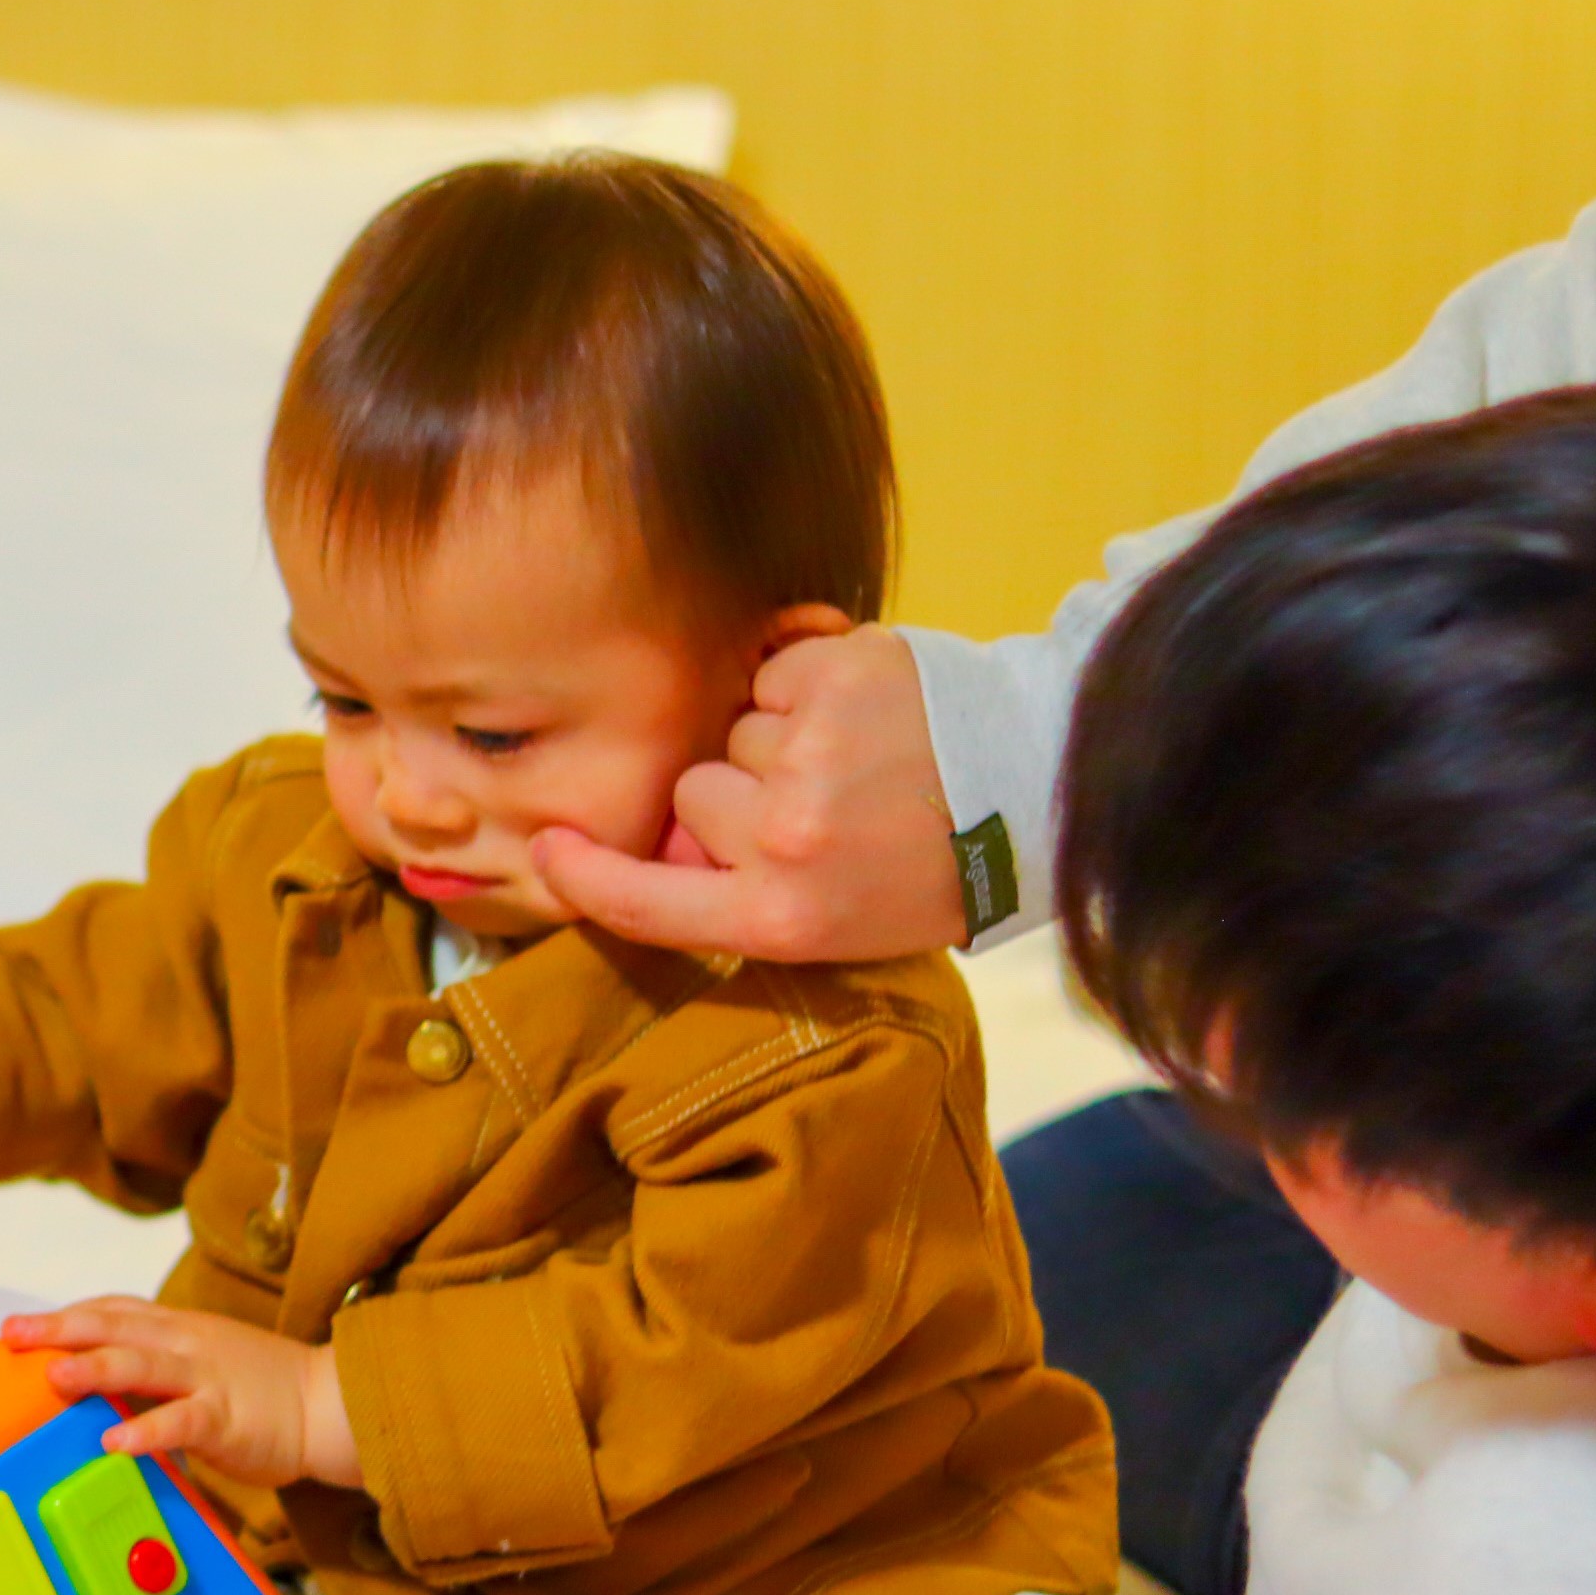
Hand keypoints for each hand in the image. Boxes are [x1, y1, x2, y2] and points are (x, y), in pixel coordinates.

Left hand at [8, 1297, 357, 1489]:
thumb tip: (103, 1384)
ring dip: (93, 1368)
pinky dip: (145, 1431)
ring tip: (54, 1376)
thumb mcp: (205, 1360)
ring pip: (140, 1365)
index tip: (28, 1324)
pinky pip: (180, 1421)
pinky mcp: (225, 1417)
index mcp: (180, 1328)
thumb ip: (158, 1367)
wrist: (328, 1404)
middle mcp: (187, 1343)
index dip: (70, 1314)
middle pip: (114, 1327)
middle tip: (13, 1333)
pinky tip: (113, 1444)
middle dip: (60, 1328)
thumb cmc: (263, 1389)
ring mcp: (206, 1377)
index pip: (115, 1310)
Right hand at [529, 621, 971, 963]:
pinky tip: (866, 710)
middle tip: (824, 806)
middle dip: (737, 792)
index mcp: (782, 916)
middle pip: (693, 795)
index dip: (587, 877)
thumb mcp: (842, 924)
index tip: (550, 851)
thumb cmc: (936, 866)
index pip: (648, 902)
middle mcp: (784, 840)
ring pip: (735, 729)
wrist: (1045, 786)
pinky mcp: (837, 677)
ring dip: (780, 735)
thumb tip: (673, 838)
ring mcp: (808, 753)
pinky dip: (810, 680)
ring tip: (859, 756)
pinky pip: (774, 671)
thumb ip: (747, 895)